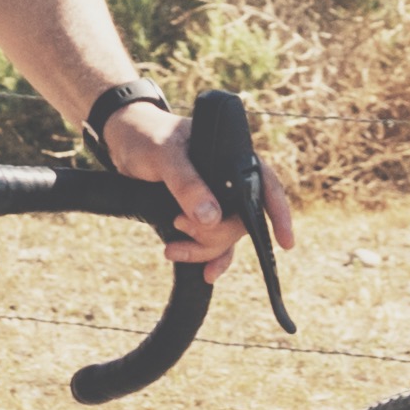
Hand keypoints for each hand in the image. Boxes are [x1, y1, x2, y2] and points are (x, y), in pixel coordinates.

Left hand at [97, 93, 296, 278]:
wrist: (123, 142)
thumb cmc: (148, 136)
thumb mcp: (165, 155)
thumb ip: (187, 184)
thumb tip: (211, 219)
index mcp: (232, 158)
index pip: (266, 186)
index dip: (279, 214)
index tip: (285, 242)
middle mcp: (228, 181)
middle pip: (242, 221)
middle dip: (215, 235)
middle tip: (179, 225)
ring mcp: (214, 200)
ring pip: (225, 237)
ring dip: (204, 250)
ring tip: (172, 248)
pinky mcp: (197, 216)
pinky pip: (213, 244)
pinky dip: (207, 258)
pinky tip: (202, 273)